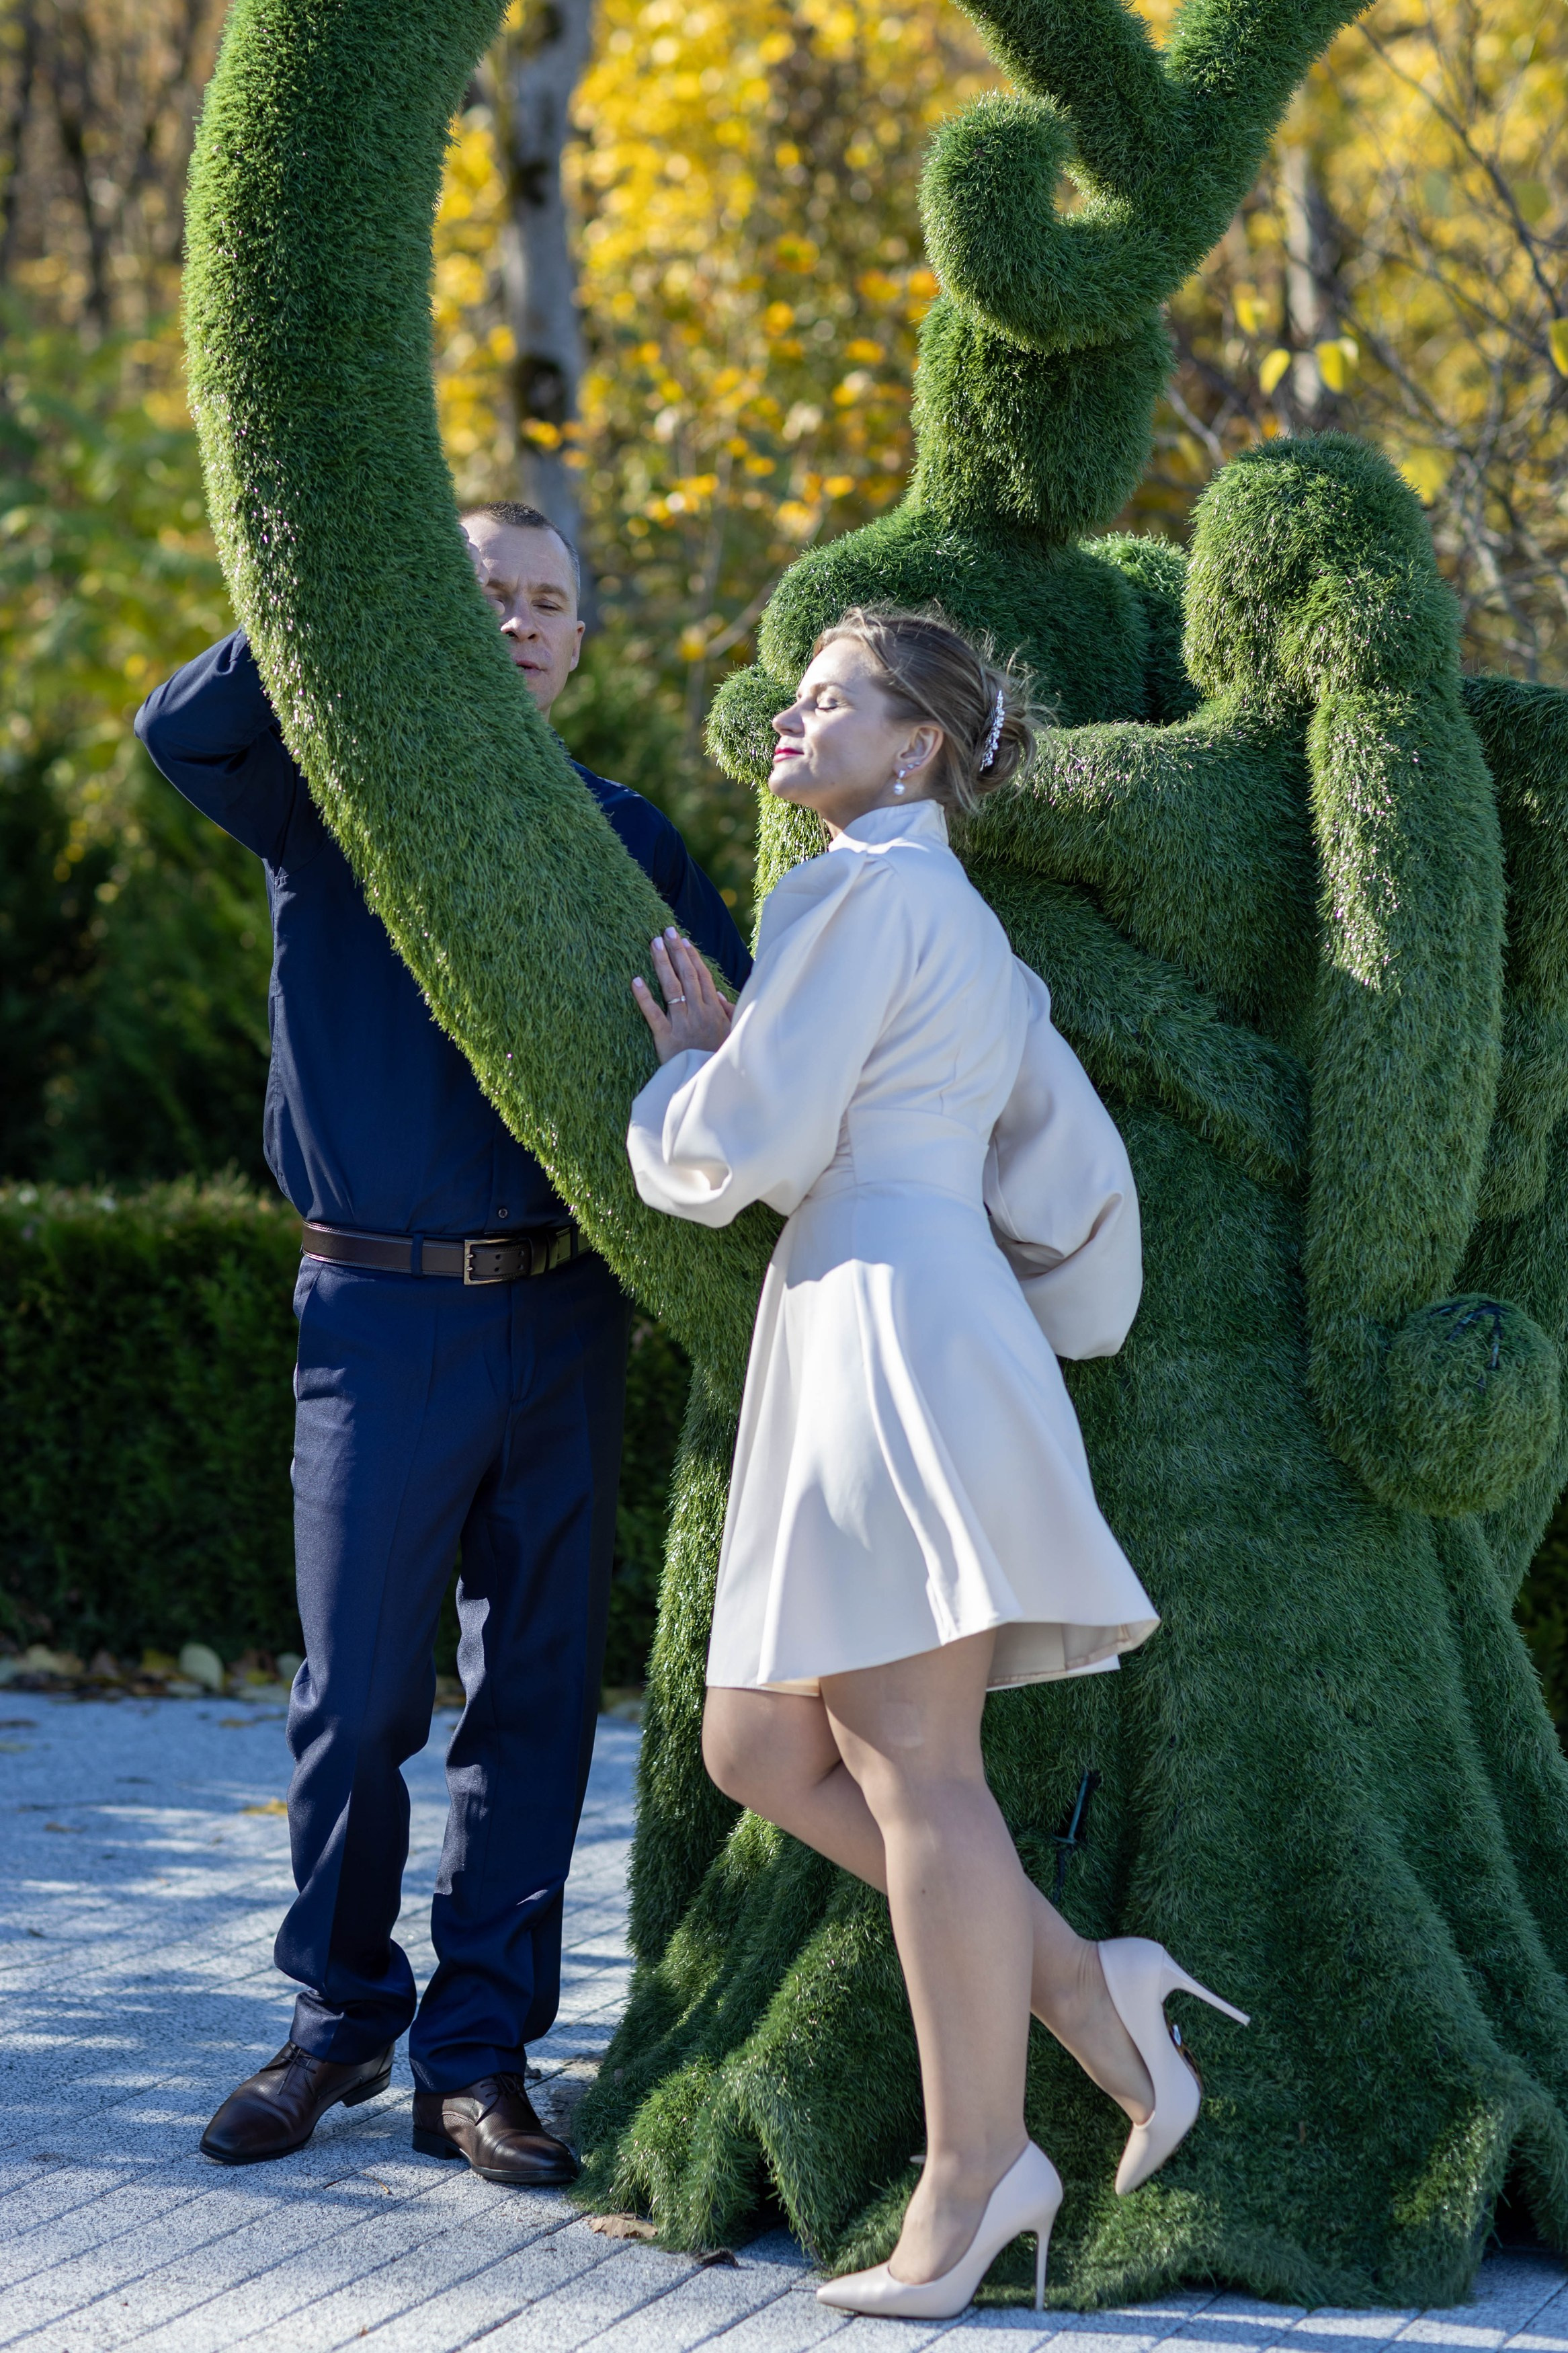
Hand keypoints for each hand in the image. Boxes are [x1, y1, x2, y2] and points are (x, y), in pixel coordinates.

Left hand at [632, 928, 734, 1065]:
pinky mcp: (666, 1038)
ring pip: (672, 988)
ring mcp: (682, 1024)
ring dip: (662, 964)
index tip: (683, 940)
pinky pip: (654, 1015)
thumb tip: (718, 996)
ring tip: (654, 944)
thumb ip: (726, 1014)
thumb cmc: (717, 1059)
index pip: (702, 977)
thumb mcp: (730, 1035)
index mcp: (713, 1011)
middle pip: (687, 975)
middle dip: (676, 952)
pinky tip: (635, 980)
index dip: (692, 957)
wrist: (710, 1084)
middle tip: (666, 931)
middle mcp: (698, 1013)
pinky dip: (644, 997)